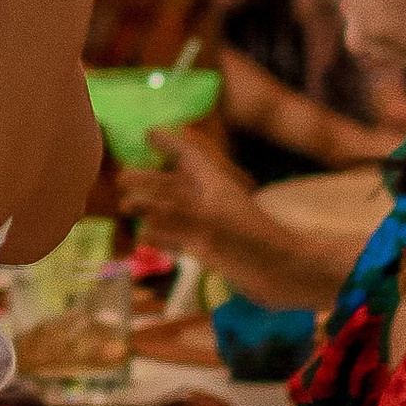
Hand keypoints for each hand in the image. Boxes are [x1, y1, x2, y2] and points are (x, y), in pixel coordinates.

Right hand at [117, 124, 255, 266]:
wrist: (283, 272)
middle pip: (174, 184)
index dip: (169, 142)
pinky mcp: (210, 249)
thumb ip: (173, 214)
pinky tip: (145, 238)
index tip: (147, 133)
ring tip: (125, 206)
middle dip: (149, 179)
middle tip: (121, 177)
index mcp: (213, 184)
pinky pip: (178, 237)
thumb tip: (136, 204)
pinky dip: (161, 235)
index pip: (188, 154)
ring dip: (150, 208)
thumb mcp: (210, 223)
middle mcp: (209, 201)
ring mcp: (209, 226)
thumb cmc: (252, 241)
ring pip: (173, 211)